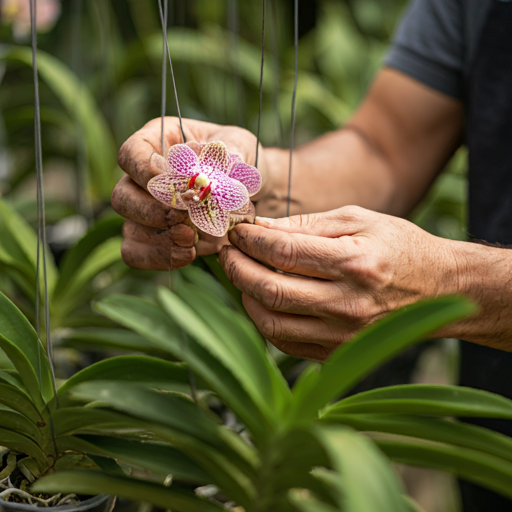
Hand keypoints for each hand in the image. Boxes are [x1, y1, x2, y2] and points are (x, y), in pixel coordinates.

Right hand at [112, 117, 266, 269]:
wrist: (250, 192)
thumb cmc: (238, 159)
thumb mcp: (241, 145)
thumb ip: (231, 150)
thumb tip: (222, 165)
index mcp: (156, 143)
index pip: (131, 154)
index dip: (144, 171)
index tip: (176, 187)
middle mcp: (142, 178)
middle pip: (122, 197)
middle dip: (151, 212)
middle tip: (182, 218)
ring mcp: (144, 211)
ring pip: (128, 229)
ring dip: (159, 238)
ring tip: (191, 240)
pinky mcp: (155, 239)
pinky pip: (137, 253)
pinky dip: (160, 257)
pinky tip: (190, 253)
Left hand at [219, 205, 458, 360]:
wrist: (439, 288)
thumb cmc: (398, 246)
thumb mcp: (358, 220)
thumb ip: (306, 224)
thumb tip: (260, 227)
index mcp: (354, 263)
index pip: (284, 253)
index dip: (251, 240)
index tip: (238, 231)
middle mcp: (348, 304)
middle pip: (272, 291)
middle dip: (238, 268)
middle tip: (228, 251)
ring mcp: (342, 334)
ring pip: (272, 322)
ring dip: (245, 296)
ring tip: (241, 273)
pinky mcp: (337, 350)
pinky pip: (285, 342)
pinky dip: (264, 319)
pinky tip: (261, 298)